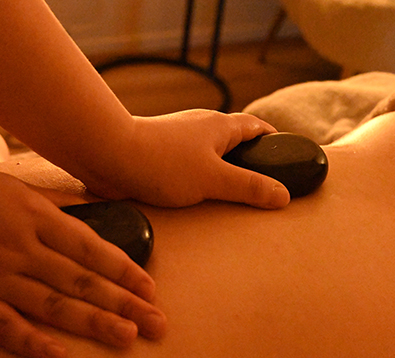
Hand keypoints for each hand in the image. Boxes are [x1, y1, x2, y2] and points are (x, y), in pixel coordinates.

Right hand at [0, 168, 165, 357]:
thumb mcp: (16, 188)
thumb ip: (59, 204)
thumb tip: (101, 212)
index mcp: (35, 217)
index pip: (91, 249)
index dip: (124, 270)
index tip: (150, 290)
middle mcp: (20, 248)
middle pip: (81, 280)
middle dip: (123, 303)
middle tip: (156, 323)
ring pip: (51, 305)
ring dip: (92, 322)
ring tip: (127, 337)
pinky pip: (1, 325)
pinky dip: (29, 341)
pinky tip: (59, 356)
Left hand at [80, 110, 290, 208]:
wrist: (108, 155)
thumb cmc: (163, 163)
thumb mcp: (214, 179)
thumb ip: (249, 187)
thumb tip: (283, 195)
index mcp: (220, 126)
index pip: (256, 127)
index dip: (273, 140)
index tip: (286, 155)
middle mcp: (202, 127)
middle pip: (235, 139)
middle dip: (250, 159)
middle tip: (262, 183)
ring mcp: (180, 139)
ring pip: (211, 153)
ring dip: (223, 169)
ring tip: (232, 194)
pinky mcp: (162, 154)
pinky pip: (190, 164)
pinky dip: (201, 176)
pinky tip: (198, 195)